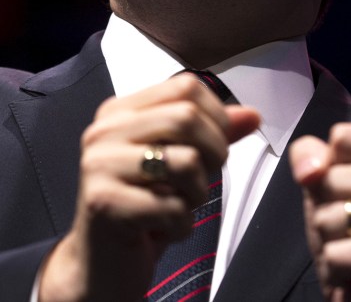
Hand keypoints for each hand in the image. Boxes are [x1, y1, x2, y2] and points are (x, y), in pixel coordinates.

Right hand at [38, 71, 260, 301]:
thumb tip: (251, 115)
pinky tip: (161, 229)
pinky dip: (181, 227)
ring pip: (186, 162)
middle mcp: (104, 131)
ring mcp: (99, 165)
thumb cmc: (141, 209)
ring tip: (175, 206)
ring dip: (196, 195)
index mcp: (120, 112)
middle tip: (200, 182)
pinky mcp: (103, 202)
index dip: (217, 117)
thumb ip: (211, 135)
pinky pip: (173, 208)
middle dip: (214, 154)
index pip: (186, 87)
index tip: (213, 147)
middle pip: (186, 117)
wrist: (99, 263)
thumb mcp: (178, 165)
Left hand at [289, 123, 350, 300]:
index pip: (342, 137)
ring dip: (330, 240)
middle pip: (330, 178)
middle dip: (327, 208)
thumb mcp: (326, 183)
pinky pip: (335, 254)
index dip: (331, 167)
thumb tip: (311, 171)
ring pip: (328, 216)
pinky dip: (336, 268)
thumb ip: (310, 156)